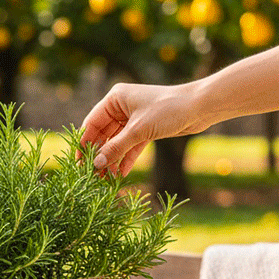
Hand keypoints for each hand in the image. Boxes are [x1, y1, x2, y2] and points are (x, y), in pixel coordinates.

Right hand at [78, 82, 199, 176]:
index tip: (78, 163)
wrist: (200, 107)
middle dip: (99, 155)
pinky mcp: (145, 129)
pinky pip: (130, 146)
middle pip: (103, 135)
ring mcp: (133, 119)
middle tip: (92, 175)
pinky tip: (120, 174)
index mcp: (115, 99)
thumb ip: (116, 148)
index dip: (84, 143)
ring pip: (117, 142)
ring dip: (112, 159)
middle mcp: (121, 107)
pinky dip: (125, 159)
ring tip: (105, 179)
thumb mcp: (139, 130)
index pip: (92, 123)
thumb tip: (96, 164)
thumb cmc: (168, 110)